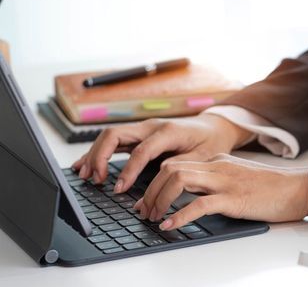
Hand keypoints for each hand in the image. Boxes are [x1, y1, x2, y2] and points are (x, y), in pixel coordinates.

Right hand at [72, 114, 252, 193]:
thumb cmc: (211, 143)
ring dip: (94, 154)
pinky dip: (98, 152)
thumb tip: (157, 185)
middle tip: (96, 180)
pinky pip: (114, 140)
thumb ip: (180, 169)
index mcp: (168, 131)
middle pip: (115, 135)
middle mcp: (151, 126)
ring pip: (110, 135)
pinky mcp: (139, 134)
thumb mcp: (202, 158)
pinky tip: (84, 165)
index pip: (141, 150)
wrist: (215, 127)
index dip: (128, 171)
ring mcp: (143, 128)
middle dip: (100, 157)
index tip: (119, 189)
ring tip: (84, 176)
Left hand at [134, 154, 307, 229]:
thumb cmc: (274, 188)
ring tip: (154, 218)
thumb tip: (195, 198)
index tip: (146, 201)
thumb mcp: (240, 179)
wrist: (299, 189)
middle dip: (150, 190)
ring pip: (179, 180)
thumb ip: (218, 182)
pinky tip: (170, 225)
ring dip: (159, 199)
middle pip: (170, 169)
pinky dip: (180, 215)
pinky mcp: (234, 198)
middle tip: (143, 211)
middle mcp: (218, 166)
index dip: (154, 183)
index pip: (176, 164)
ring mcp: (225, 181)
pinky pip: (199, 204)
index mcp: (218, 161)